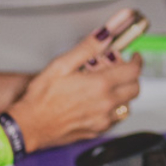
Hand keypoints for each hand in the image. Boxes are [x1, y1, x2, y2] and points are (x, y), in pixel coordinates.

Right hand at [8, 26, 142, 151]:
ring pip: (127, 105)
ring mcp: (102, 120)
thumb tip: (105, 34)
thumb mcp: (62, 65)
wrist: (29, 126)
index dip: (136, 60)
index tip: (133, 56)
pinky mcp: (96, 131)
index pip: (133, 70)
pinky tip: (97, 102)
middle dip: (130, 76)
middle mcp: (106, 104)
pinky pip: (115, 119)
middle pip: (135, 88)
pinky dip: (113, 109)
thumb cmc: (41, 98)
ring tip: (104, 86)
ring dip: (122, 93)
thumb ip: (87, 48)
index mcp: (100, 85)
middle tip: (116, 69)